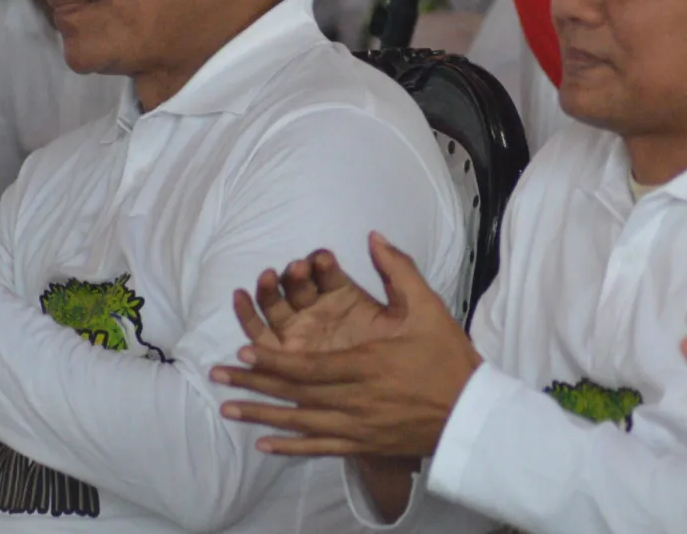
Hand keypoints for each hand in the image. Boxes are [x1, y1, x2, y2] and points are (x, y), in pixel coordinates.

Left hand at [211, 232, 479, 458]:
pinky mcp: (362, 444)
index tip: (242, 352)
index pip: (307, 366)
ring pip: (298, 423)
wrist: (469, 411)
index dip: (272, 360)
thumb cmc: (448, 357)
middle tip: (217, 377)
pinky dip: (289, 448)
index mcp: (366, 364)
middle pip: (293, 394)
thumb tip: (373, 237)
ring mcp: (356, 426)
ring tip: (227, 409)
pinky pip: (318, 448)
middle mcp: (354, 399)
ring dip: (261, 415)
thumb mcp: (427, 307)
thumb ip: (398, 270)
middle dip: (253, 384)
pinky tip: (264, 445)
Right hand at [234, 249, 398, 354]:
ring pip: (276, 306)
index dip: (322, 263)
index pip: (327, 273)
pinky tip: (240, 296)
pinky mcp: (285, 354)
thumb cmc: (412, 344)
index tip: (321, 258)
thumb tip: (375, 234)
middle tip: (298, 267)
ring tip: (268, 276)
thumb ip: (397, 269)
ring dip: (270, 290)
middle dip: (296, 275)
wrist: (409, 387)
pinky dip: (247, 315)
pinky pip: (260, 335)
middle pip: (298, 287)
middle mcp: (319, 312)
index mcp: (344, 296)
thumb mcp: (411, 304)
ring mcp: (300, 332)